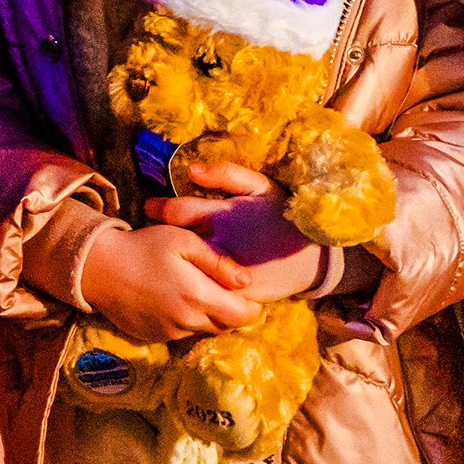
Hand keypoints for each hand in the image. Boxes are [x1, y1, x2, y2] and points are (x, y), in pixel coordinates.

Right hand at [79, 221, 269, 338]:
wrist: (98, 268)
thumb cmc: (144, 247)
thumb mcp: (184, 241)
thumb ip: (218, 262)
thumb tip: (247, 282)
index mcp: (198, 297)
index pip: (244, 317)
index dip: (252, 307)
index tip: (248, 293)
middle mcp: (187, 322)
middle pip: (226, 326)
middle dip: (232, 312)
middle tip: (224, 290)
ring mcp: (169, 333)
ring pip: (203, 330)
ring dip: (208, 316)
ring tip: (196, 291)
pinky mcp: (154, 337)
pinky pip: (181, 333)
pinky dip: (186, 320)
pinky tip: (174, 299)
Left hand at [149, 160, 315, 292]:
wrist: (312, 256)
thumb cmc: (281, 215)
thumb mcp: (260, 186)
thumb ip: (226, 174)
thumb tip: (189, 169)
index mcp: (222, 216)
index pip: (176, 211)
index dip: (158, 208)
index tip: (150, 208)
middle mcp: (219, 245)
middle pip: (173, 243)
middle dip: (159, 237)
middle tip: (153, 235)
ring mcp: (223, 273)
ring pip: (183, 268)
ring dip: (171, 262)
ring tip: (165, 258)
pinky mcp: (230, 295)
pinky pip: (200, 291)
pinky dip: (189, 284)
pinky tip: (184, 279)